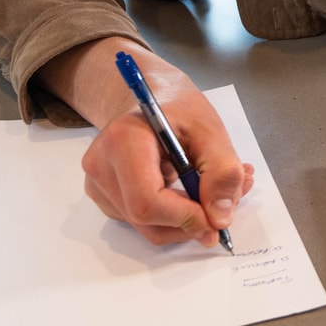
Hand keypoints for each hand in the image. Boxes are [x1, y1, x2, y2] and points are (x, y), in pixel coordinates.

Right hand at [37, 37, 254, 246]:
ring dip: (185, 221)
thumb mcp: (210, 129)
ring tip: (212, 191)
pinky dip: (172, 217)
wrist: (149, 98)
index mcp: (123, 141)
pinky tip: (188, 191)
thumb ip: (222, 171)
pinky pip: (142, 223)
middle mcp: (101, 166)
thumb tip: (220, 217)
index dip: (185, 218)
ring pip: (146, 227)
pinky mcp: (105, 197)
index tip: (218, 218)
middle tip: (226, 204)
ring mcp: (98, 185)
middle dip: (190, 222)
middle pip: (145, 220)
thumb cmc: (178, 108)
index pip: (146, 201)